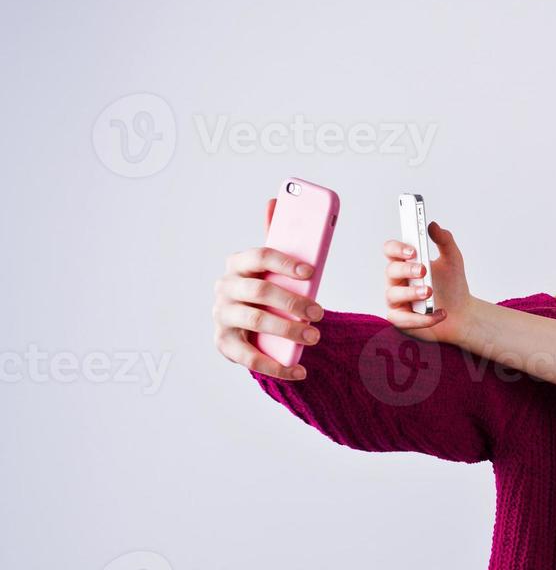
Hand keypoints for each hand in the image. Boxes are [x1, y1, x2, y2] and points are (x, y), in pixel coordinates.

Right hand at [212, 198, 324, 380]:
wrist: (247, 324)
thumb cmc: (265, 289)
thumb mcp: (271, 266)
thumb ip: (277, 237)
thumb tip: (275, 199)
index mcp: (238, 264)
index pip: (259, 256)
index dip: (284, 262)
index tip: (310, 272)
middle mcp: (225, 288)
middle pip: (260, 291)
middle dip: (293, 302)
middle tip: (321, 313)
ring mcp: (221, 316)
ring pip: (254, 321)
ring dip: (287, 330)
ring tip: (314, 337)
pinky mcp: (223, 343)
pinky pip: (248, 356)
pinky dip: (276, 365)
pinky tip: (299, 370)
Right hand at [382, 221, 470, 345]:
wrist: (463, 314)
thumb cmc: (452, 286)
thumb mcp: (453, 260)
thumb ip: (444, 241)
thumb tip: (433, 225)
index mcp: (405, 262)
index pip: (391, 250)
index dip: (398, 248)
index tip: (414, 250)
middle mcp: (396, 280)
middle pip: (390, 270)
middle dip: (406, 269)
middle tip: (424, 270)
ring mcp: (396, 301)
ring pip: (393, 295)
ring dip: (411, 293)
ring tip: (429, 292)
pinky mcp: (401, 321)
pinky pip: (404, 320)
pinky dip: (422, 318)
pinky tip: (440, 313)